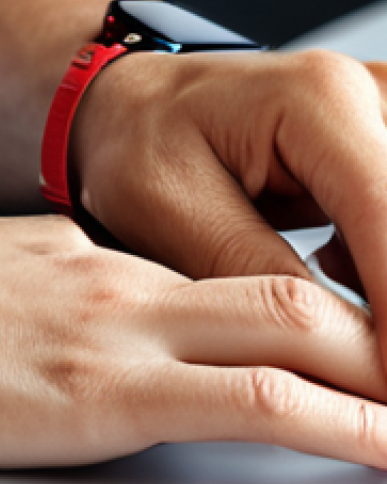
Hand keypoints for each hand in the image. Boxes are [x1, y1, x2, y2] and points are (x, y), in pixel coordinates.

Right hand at [0, 213, 386, 469]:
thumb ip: (39, 280)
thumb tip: (69, 304)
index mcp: (82, 252)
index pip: (216, 276)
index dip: (291, 309)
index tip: (332, 335)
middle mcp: (117, 279)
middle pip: (286, 287)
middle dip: (370, 326)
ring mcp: (117, 329)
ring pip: (298, 329)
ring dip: (378, 371)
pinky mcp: (102, 395)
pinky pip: (254, 405)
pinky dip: (342, 428)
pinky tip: (383, 450)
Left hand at [70, 49, 386, 346]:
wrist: (124, 107)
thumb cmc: (134, 144)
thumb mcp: (174, 216)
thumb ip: (262, 279)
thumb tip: (345, 354)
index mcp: (316, 101)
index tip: (385, 389)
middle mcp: (366, 94)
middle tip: (365, 373)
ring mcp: (383, 113)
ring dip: (383, 281)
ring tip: (331, 306)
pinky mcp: (383, 143)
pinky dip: (381, 262)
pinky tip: (334, 272)